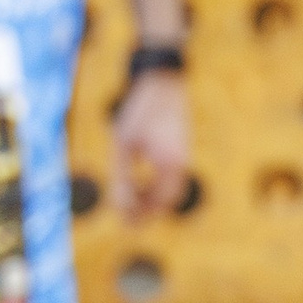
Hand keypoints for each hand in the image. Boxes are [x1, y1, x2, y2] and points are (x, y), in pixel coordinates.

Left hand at [110, 69, 191, 217]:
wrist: (163, 83)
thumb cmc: (139, 110)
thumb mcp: (123, 143)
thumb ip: (122, 175)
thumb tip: (118, 204)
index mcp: (169, 163)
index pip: (158, 203)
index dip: (140, 215)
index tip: (121, 220)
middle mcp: (181, 163)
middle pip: (167, 202)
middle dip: (147, 213)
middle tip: (125, 218)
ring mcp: (184, 158)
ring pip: (171, 193)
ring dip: (152, 201)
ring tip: (129, 199)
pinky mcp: (182, 152)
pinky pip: (172, 181)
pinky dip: (156, 189)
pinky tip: (138, 183)